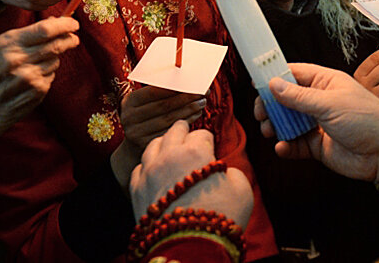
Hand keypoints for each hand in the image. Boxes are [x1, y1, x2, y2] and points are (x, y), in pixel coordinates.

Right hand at [0, 16, 79, 191]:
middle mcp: (17, 59)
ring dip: (54, 60)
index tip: (73, 24)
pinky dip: (46, 75)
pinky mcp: (36, 92)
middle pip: (56, 44)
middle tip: (73, 38)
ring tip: (37, 65)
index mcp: (7, 43)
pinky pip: (51, 77)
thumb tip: (53, 22)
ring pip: (55, 61)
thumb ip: (26, 36)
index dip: (64, 25)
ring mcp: (28, 77)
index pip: (45, 29)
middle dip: (69, 40)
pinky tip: (32, 80)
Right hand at [120, 86, 206, 151]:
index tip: (192, 83)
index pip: (154, 91)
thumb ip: (158, 91)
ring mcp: (136, 133)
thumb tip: (186, 79)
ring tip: (202, 102)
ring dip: (189, 109)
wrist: (132, 145)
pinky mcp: (146, 145)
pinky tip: (196, 114)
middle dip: (186, 97)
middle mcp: (129, 117)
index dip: (175, 87)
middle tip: (203, 92)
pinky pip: (171, 131)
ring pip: (169, 118)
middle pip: (164, 105)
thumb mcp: (144, 102)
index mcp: (129, 101)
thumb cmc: (145, 116)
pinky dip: (186, 121)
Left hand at [130, 120, 252, 227]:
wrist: (191, 247)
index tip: (209, 148)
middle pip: (174, 131)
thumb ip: (233, 173)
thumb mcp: (242, 190)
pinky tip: (152, 170)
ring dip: (163, 143)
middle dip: (183, 131)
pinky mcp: (136, 190)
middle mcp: (169, 155)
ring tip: (168, 145)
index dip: (208, 142)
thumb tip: (223, 173)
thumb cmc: (221, 217)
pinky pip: (138, 168)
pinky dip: (146, 166)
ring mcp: (149, 171)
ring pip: (153, 145)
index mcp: (196, 151)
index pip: (202, 134)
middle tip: (186, 131)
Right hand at [254, 63, 378, 181]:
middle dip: (271, 105)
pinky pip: (295, 144)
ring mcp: (317, 123)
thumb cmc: (365, 119)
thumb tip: (273, 84)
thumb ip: (298, 96)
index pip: (294, 74)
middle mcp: (319, 101)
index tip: (256, 82)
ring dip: (275, 125)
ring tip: (269, 130)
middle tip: (260, 113)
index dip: (274, 76)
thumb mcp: (329, 103)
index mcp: (325, 82)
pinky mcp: (317, 145)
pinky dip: (286, 146)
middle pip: (286, 99)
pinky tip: (282, 147)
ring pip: (288, 122)